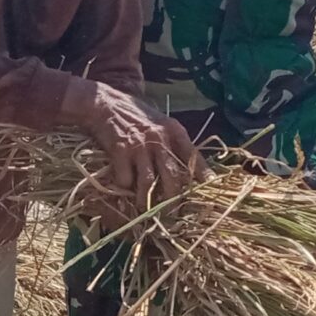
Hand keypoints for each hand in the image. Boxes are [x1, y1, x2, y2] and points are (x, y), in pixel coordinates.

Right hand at [66, 79, 199, 211]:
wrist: (104, 103)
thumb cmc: (135, 116)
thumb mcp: (161, 123)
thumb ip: (174, 142)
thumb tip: (189, 167)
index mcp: (173, 131)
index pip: (193, 155)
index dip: (202, 172)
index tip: (210, 185)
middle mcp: (159, 139)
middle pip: (172, 177)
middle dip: (172, 200)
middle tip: (171, 212)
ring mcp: (140, 146)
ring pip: (149, 184)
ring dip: (146, 201)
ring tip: (143, 209)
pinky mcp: (120, 152)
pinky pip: (125, 179)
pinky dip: (124, 187)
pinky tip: (122, 184)